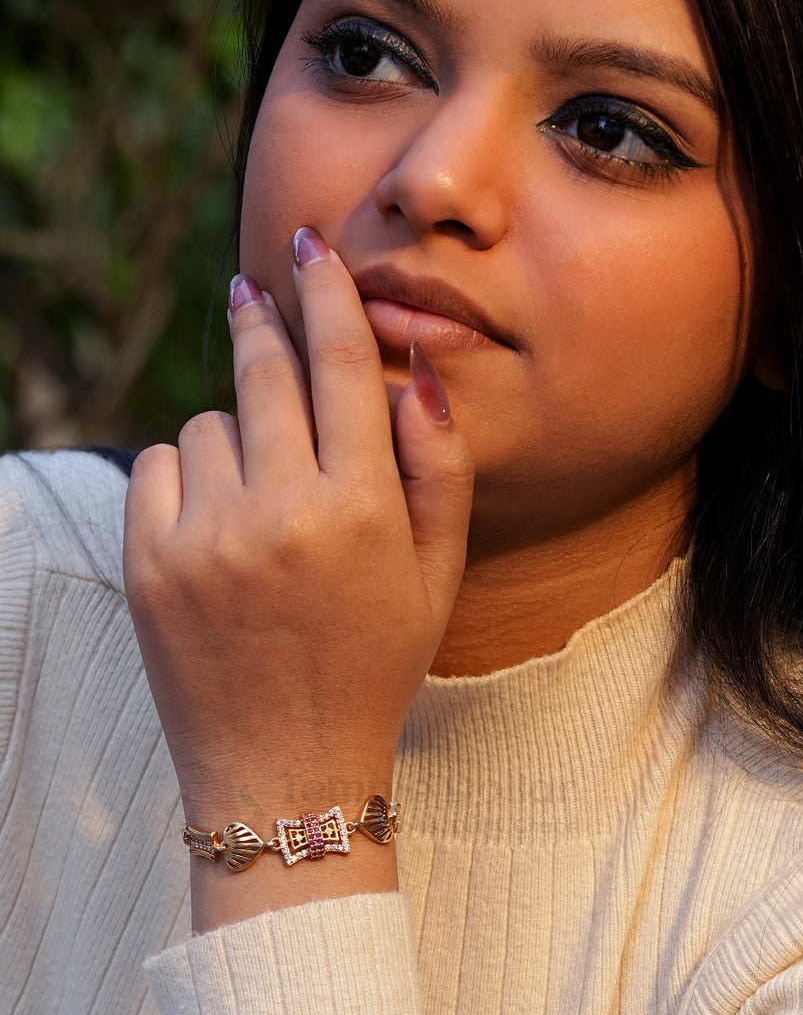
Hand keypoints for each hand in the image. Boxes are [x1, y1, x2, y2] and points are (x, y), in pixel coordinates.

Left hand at [123, 229, 473, 827]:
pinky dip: (187, 477)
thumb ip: (441, 465)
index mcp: (363, 510)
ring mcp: (207, 537)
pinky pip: (161, 464)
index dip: (328, 294)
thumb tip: (412, 370)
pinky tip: (215, 525)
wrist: (283, 768)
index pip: (344, 366)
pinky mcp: (149, 561)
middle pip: (266, 372)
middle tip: (256, 290)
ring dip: (236, 437)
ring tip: (260, 500)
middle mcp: (283, 513)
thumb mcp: (437, 572)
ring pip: (212, 422)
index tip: (311, 245)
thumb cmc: (373, 663)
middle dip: (263, 321)